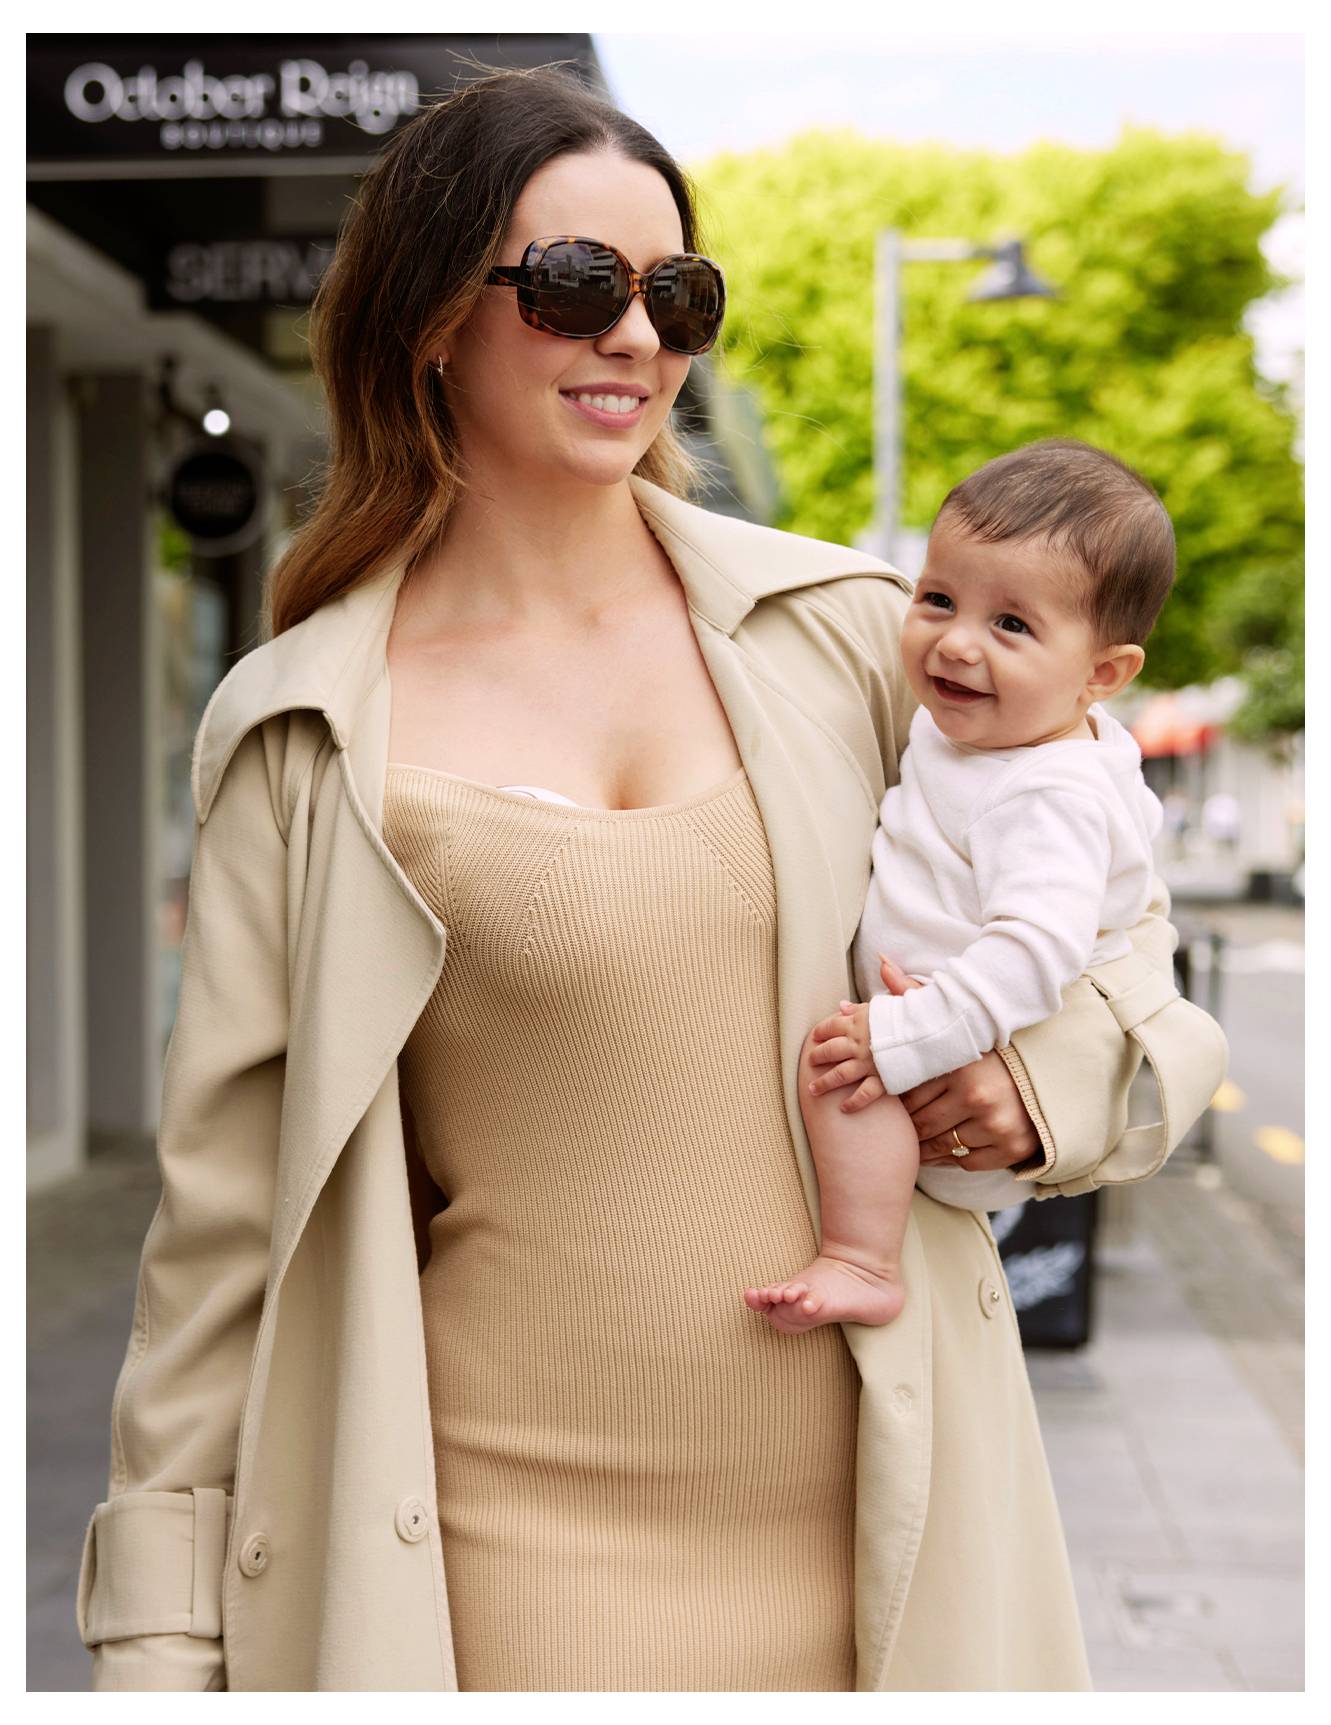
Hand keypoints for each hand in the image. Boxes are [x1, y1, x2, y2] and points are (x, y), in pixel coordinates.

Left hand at [805, 954, 911, 1114]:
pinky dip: (853, 1102)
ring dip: (825, 1082)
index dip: (823, 1030)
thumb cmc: (924, 1013)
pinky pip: (864, 1094)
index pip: (834, 1024)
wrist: (936, 1034)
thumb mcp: (906, 993)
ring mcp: (869, 1063)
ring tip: (813, 1090)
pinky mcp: (882, 1080)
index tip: (815, 1035)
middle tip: (810, 1060)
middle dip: (819, 1055)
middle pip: (831, 1049)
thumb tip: (882, 960)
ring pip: (840, 1074)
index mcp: (863, 1019)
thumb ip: (891, 981)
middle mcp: (861, 1042)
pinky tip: (843, 1109)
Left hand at [877, 952, 1040, 1170]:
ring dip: (922, 1143)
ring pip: (938, 1144)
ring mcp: (995, 1125)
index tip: (891, 1093)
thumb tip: (882, 964)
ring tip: (917, 1135)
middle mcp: (979, 1096)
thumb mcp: (958, 1020)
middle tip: (900, 1119)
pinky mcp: (1008, 1149)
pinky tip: (944, 1146)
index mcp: (963, 1065)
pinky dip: (950, 1156)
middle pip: (920, 1120)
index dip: (896, 1094)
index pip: (909, 1089)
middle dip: (905, 1121)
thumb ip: (916, 995)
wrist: (1053, 1073)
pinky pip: (963, 1160)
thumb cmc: (995, 1049)